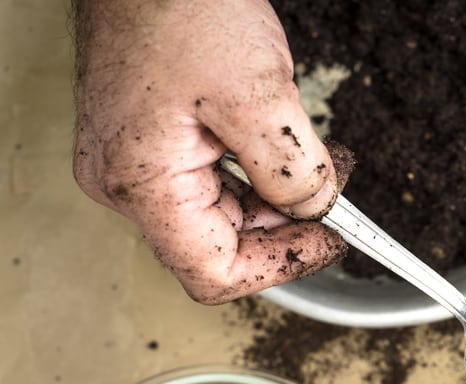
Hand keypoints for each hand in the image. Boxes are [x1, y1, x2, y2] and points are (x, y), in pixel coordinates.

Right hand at [72, 0, 347, 303]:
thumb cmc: (176, 6)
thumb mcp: (257, 93)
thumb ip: (292, 169)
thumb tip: (317, 210)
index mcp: (142, 184)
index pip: (215, 274)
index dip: (282, 265)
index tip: (329, 240)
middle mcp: (127, 184)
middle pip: (222, 247)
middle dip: (287, 226)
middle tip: (337, 192)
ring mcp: (135, 164)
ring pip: (224, 216)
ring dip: (277, 199)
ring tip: (319, 160)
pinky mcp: (150, 144)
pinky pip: (214, 182)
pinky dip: (258, 174)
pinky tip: (282, 144)